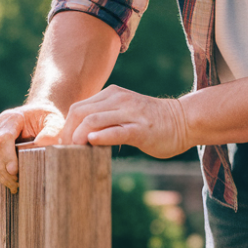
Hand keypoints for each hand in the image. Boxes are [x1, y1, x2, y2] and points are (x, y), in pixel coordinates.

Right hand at [0, 102, 63, 191]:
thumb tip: (41, 146)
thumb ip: (52, 132)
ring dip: (1, 175)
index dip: (6, 156)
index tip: (14, 171)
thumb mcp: (55, 121)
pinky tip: (11, 184)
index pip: (3, 138)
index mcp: (11, 118)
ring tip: (15, 187)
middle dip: (3, 170)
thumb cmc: (48, 118)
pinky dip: (0, 175)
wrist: (41, 116)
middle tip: (16, 184)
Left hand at [59, 85, 190, 158]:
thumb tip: (81, 135)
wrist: (184, 120)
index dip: (65, 128)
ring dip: (78, 137)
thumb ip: (105, 117)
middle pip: (80, 112)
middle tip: (64, 152)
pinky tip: (91, 145)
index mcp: (111, 94)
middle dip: (67, 134)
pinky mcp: (140, 129)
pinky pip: (115, 132)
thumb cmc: (151, 122)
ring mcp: (130, 113)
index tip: (63, 146)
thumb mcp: (124, 111)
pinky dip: (99, 138)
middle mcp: (118, 99)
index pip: (78, 108)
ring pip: (93, 120)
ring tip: (73, 153)